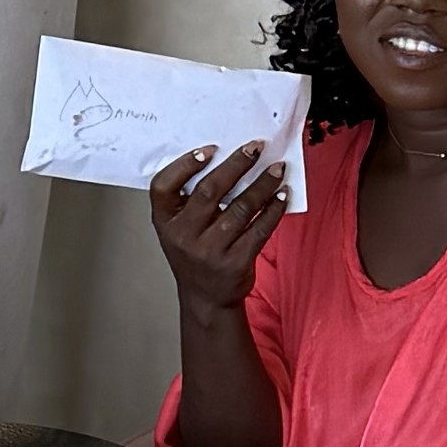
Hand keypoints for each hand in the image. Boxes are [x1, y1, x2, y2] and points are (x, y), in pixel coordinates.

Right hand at [148, 141, 287, 311]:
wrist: (205, 298)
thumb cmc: (193, 254)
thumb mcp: (177, 229)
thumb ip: (189, 201)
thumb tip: (226, 159)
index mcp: (164, 222)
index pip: (164, 186)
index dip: (184, 165)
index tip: (209, 149)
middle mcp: (184, 236)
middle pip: (209, 192)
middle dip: (236, 165)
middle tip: (255, 148)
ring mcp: (210, 251)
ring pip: (240, 208)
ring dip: (262, 184)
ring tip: (277, 169)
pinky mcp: (235, 262)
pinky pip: (259, 229)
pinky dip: (273, 209)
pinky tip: (282, 196)